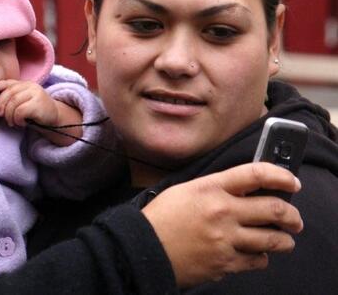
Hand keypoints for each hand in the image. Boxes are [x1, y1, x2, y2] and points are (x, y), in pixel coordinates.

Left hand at [0, 79, 58, 127]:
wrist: (54, 118)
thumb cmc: (34, 112)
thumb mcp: (19, 105)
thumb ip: (7, 103)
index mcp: (24, 84)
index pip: (6, 83)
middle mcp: (30, 86)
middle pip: (8, 93)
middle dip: (0, 105)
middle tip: (0, 115)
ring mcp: (35, 93)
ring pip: (13, 103)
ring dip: (9, 116)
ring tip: (12, 122)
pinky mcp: (38, 103)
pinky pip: (20, 111)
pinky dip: (17, 119)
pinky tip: (21, 123)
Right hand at [141, 162, 302, 287]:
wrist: (143, 247)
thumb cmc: (161, 217)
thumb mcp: (186, 190)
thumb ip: (216, 188)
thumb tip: (247, 189)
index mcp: (210, 188)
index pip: (256, 174)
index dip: (281, 175)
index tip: (292, 181)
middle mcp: (222, 212)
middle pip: (275, 209)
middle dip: (292, 216)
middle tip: (294, 219)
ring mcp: (226, 239)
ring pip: (274, 239)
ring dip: (284, 240)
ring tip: (283, 239)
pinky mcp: (225, 263)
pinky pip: (258, 261)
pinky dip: (261, 257)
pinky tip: (256, 253)